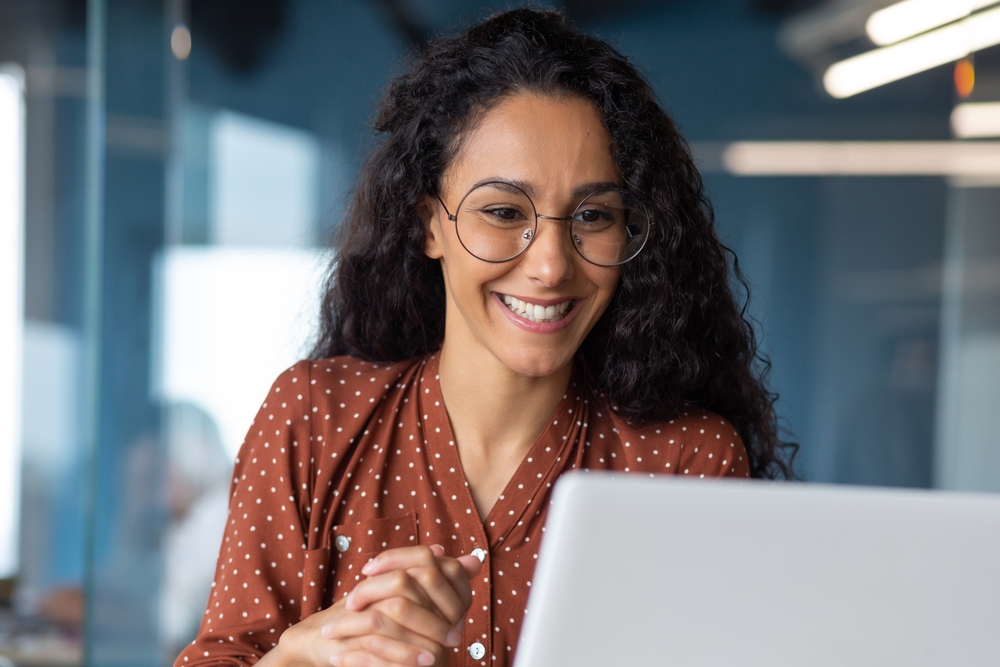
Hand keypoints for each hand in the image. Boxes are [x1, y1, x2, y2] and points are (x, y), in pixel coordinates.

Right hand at [263, 545, 481, 666]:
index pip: (416, 567)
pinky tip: (416, 664)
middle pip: (405, 591)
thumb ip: (438, 579)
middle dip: (432, 618)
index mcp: (385, 575)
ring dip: (416, 640)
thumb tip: (472, 560)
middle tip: (454, 638)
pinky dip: (397, 656)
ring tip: (437, 658)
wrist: (317, 638)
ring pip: (389, 619)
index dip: (439, 588)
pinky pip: (372, 646)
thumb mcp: (401, 596)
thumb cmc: (365, 615)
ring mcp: (354, 612)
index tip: (461, 613)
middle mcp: (369, 587)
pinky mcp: (343, 636)